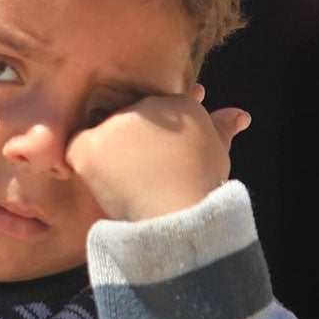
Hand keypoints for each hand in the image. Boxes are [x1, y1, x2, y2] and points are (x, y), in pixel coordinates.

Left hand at [64, 85, 250, 222]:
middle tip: (145, 178)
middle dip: (130, 146)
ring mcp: (116, 122)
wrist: (179, 216)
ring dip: (108, 158)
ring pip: (101, 135)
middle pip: (127, 120)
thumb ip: (222, 129)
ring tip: (130, 185)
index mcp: (179, 103)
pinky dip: (86, 169)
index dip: (156, 137)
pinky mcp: (90, 143)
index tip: (162, 161)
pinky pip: (77, 152)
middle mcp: (146, 103)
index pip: (158, 109)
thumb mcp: (216, 155)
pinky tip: (107, 186)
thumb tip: (241, 115)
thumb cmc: (199, 190)